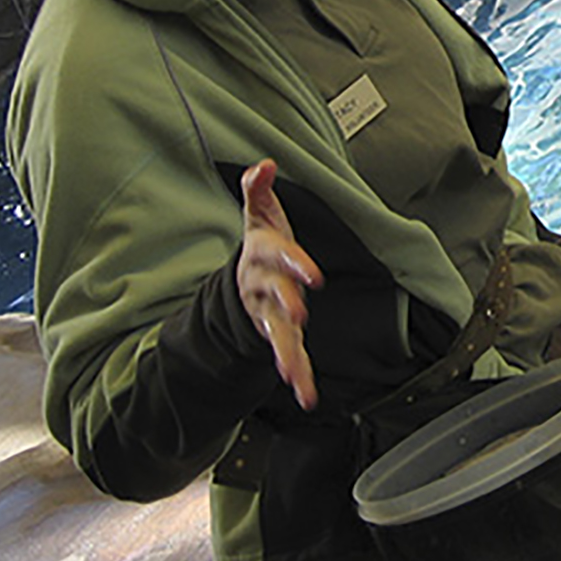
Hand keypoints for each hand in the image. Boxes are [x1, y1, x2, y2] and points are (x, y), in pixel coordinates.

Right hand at [236, 159, 324, 409]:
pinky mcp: (279, 335)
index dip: (295, 263)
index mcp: (263, 256)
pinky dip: (297, 376)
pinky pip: (288, 356)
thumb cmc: (263, 244)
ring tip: (294, 375)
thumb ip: (259, 190)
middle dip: (286, 304)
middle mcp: (264, 287)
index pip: (278, 256)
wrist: (245, 281)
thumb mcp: (259, 215)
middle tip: (300, 314)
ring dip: (286, 353)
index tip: (315, 275)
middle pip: (275, 295)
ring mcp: (269, 314)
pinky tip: (307, 396)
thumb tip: (265, 164)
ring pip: (276, 334)